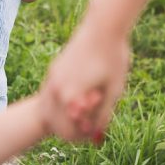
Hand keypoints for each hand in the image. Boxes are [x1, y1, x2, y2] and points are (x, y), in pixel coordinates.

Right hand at [41, 20, 130, 141]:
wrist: (103, 27)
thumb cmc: (113, 59)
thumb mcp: (113, 91)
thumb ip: (103, 116)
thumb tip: (97, 137)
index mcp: (69, 97)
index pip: (69, 132)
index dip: (84, 137)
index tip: (97, 133)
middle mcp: (55, 88)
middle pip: (55, 123)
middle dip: (72, 128)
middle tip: (91, 124)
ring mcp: (52, 78)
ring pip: (50, 108)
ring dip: (65, 115)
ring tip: (88, 108)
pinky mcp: (53, 69)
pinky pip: (52, 94)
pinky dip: (62, 102)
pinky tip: (79, 97)